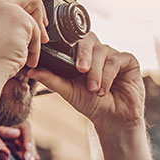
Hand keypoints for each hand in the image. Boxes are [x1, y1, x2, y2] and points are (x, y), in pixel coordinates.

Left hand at [27, 33, 145, 132]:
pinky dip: (109, 75)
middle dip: (83, 54)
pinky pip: (117, 60)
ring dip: (96, 72)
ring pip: (103, 52)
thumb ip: (50, 79)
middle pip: (89, 39)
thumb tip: (30, 71)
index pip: (74, 39)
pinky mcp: (129, 61)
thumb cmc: (90, 103)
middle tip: (80, 70)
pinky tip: (104, 89)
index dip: (67, 43)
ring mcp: (113, 55)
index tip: (59, 55)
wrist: (111, 119)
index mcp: (82, 55)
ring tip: (93, 89)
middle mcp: (98, 52)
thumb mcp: (67, 91)